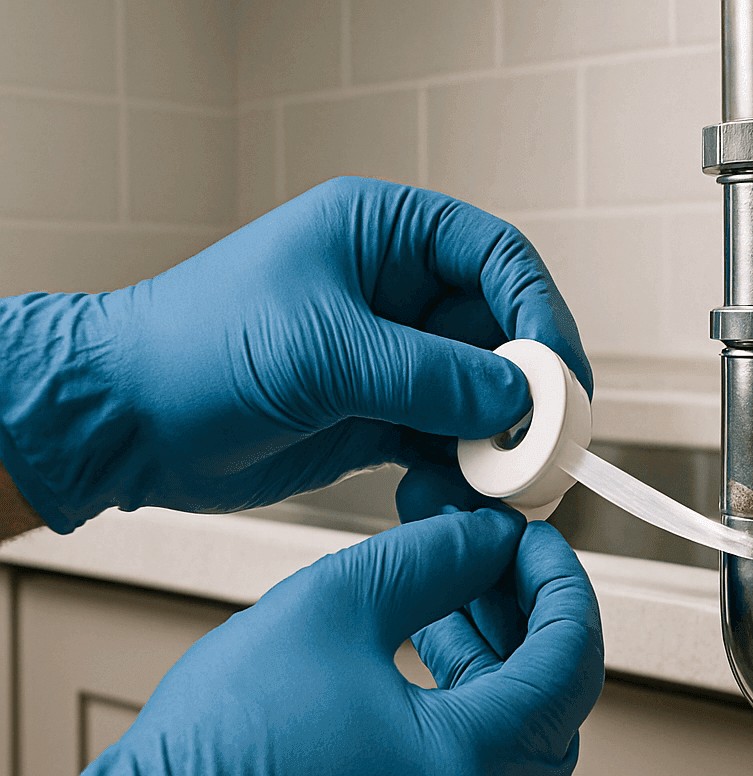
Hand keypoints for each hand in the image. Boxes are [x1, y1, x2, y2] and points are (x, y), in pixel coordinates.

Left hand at [0, 176, 588, 532]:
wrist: (123, 422)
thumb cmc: (193, 349)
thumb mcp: (324, 352)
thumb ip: (430, 375)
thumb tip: (517, 398)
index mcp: (382, 235)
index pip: (497, 259)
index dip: (539, 313)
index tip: (558, 374)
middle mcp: (395, 292)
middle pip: (501, 332)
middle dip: (528, 389)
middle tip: (547, 443)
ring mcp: (391, 357)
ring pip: (482, 393)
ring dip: (500, 439)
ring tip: (505, 481)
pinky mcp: (379, 416)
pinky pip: (449, 440)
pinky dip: (463, 470)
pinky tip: (457, 494)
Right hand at [0, 486, 603, 775]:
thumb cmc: (208, 767)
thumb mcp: (325, 611)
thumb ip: (431, 562)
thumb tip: (486, 543)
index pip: (572, 661)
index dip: (559, 586)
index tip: (532, 545)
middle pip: (548, 716)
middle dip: (522, 632)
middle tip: (485, 572)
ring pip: (513, 769)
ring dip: (490, 690)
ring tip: (440, 620)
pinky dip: (461, 756)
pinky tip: (415, 701)